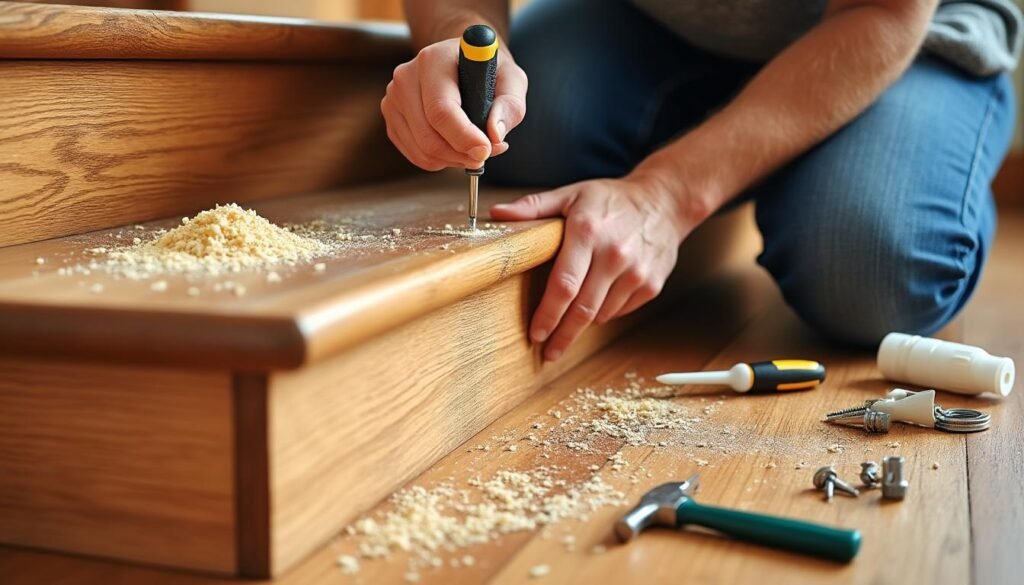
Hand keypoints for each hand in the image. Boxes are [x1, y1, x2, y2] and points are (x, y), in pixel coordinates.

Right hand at [381, 38, 527, 170]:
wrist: (460, 60)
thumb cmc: (487, 69)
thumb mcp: (511, 78)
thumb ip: (510, 105)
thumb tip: (495, 135)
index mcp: (433, 61)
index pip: (441, 110)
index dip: (464, 137)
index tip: (486, 151)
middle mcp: (406, 78)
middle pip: (429, 137)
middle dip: (462, 154)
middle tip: (487, 153)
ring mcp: (393, 99)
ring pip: (422, 151)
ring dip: (454, 159)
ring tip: (475, 148)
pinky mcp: (392, 118)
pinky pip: (417, 155)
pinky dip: (441, 160)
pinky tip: (457, 146)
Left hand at [491, 173, 704, 360]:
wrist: (664, 201)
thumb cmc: (611, 200)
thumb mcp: (571, 195)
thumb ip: (533, 207)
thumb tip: (496, 213)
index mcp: (588, 232)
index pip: (563, 285)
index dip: (548, 314)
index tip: (535, 333)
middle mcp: (614, 254)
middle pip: (582, 309)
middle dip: (562, 335)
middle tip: (547, 352)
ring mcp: (636, 272)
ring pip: (600, 314)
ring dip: (582, 323)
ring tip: (570, 321)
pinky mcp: (651, 285)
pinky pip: (619, 310)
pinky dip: (604, 312)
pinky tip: (597, 299)